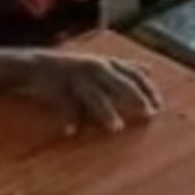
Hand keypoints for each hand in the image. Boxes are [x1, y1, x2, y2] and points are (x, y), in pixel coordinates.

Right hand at [18, 52, 162, 134]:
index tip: (158, 105)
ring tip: (116, 128)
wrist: (36, 65)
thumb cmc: (73, 67)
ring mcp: (75, 78)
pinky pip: (64, 105)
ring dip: (105, 112)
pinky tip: (72, 131)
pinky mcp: (56, 88)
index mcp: (105, 63)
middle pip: (118, 84)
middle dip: (134, 98)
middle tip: (148, 114)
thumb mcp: (101, 63)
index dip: (147, 89)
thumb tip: (150, 70)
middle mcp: (93, 68)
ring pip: (93, 96)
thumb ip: (125, 67)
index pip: (132, 74)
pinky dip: (68, 118)